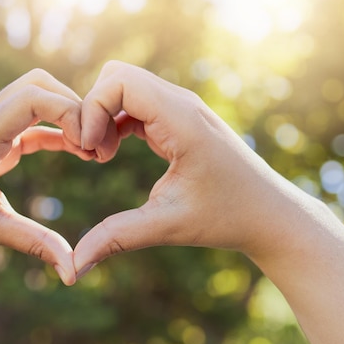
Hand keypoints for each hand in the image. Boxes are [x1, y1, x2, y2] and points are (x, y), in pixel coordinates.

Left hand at [0, 69, 114, 284]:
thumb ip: (33, 244)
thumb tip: (72, 272)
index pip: (32, 97)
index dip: (69, 111)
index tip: (89, 146)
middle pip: (37, 84)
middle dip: (73, 105)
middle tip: (95, 143)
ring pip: (35, 95)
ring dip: (67, 115)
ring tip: (91, 149)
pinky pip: (32, 122)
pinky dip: (57, 131)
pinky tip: (77, 152)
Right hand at [74, 60, 310, 274]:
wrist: (269, 214)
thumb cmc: (227, 217)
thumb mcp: (167, 226)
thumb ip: (116, 238)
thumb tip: (74, 267)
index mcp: (181, 119)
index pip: (119, 81)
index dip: (92, 110)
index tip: (90, 153)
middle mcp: (182, 103)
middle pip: (117, 76)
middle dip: (93, 110)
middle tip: (93, 154)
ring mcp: (181, 109)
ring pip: (125, 86)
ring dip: (104, 116)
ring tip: (101, 157)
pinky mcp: (179, 120)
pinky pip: (136, 104)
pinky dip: (116, 122)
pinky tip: (114, 153)